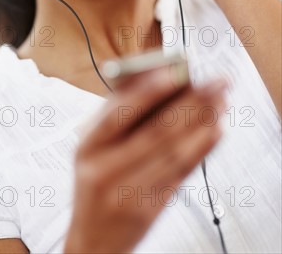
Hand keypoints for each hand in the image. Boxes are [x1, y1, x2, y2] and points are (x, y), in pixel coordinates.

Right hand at [64, 67, 227, 252]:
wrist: (93, 240)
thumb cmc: (94, 181)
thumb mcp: (91, 145)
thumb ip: (115, 113)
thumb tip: (152, 77)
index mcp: (87, 146)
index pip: (118, 114)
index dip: (148, 91)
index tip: (175, 72)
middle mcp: (106, 169)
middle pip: (155, 132)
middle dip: (190, 103)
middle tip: (215, 82)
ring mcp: (129, 192)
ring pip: (174, 152)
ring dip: (203, 123)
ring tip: (221, 100)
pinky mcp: (151, 208)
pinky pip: (181, 173)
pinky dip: (201, 148)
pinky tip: (215, 129)